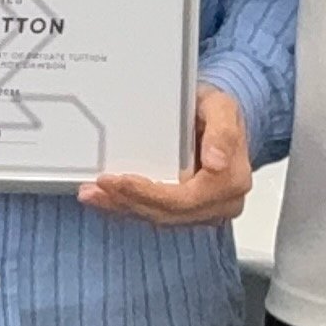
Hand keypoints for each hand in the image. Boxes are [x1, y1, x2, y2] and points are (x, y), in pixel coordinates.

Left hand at [77, 85, 252, 229]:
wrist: (220, 119)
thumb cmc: (218, 113)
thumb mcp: (223, 108)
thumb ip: (223, 132)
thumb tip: (216, 163)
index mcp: (231, 182)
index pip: (185, 200)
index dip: (150, 194)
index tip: (121, 181)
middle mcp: (220, 203)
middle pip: (168, 213)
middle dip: (129, 202)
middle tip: (97, 188)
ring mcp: (203, 210)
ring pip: (158, 217)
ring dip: (123, 207)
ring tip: (93, 194)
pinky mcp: (186, 211)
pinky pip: (155, 213)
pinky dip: (128, 206)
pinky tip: (106, 199)